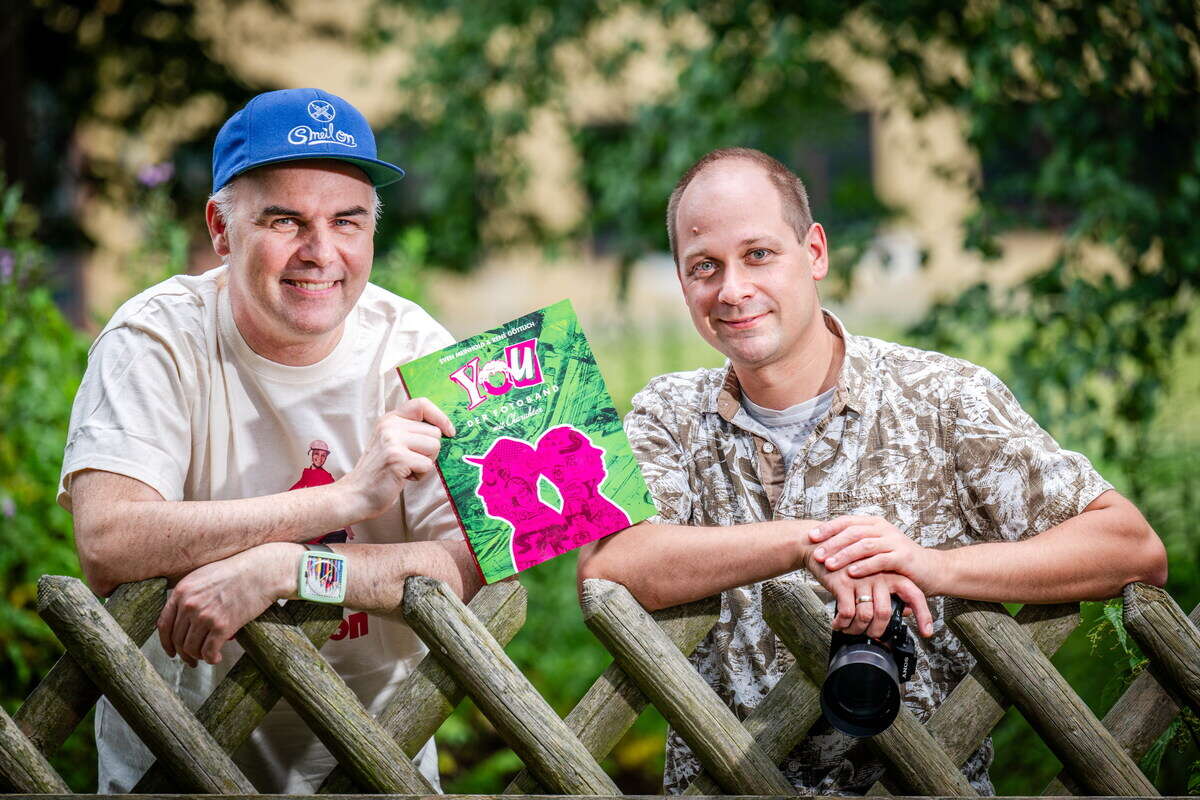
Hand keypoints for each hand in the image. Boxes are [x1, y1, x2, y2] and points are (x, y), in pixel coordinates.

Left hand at [157, 543, 296, 665]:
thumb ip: (187, 595)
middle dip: (184, 653)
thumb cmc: (236, 572)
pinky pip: (209, 651)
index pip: (164, 624)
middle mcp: (189, 605)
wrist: (261, 572)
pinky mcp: (223, 626)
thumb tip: (178, 619)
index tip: (172, 651)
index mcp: (182, 591)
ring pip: (192, 648)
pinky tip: (216, 658)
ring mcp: (205, 616)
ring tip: (206, 656)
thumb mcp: (203, 577)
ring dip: (198, 656)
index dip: (166, 642)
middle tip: (191, 659)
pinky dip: (211, 659)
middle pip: (178, 639)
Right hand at [340, 398, 454, 520]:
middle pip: (435, 432)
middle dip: (430, 451)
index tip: (449, 432)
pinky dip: (420, 475)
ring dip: (426, 463)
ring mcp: (392, 441)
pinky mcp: (397, 458)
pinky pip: (428, 464)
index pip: (422, 404)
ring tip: (406, 468)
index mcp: (390, 419)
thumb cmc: (380, 471)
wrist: (356, 494)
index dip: (440, 417)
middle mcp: (390, 426)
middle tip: (410, 461)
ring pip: (434, 447)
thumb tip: (445, 429)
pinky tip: (403, 477)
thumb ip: (411, 431)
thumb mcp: (391, 442)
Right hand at [805, 549, 933, 637]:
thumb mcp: (872, 573)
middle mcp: (879, 575)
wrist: (819, 547)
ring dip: (856, 629)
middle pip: (885, 613)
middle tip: (870, 635)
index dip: (923, 615)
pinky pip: (847, 613)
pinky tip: (839, 623)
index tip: (927, 632)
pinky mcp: (843, 583)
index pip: (914, 594)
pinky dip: (843, 623)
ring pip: (866, 616)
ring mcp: (861, 579)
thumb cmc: (846, 563)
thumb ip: (889, 591)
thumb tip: (905, 612)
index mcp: (890, 573)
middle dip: (877, 631)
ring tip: (850, 629)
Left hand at [810, 515, 940, 593]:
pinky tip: (851, 573)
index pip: (846, 521)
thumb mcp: (876, 548)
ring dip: (844, 555)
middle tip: (816, 555)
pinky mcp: (903, 557)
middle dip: (832, 544)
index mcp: (874, 524)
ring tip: (829, 564)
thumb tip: (826, 546)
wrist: (931, 570)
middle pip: (852, 532)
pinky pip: (880, 560)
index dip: (828, 528)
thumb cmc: (898, 561)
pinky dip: (863, 566)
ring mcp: (894, 542)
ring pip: (864, 545)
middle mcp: (883, 529)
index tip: (811, 537)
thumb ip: (856, 545)